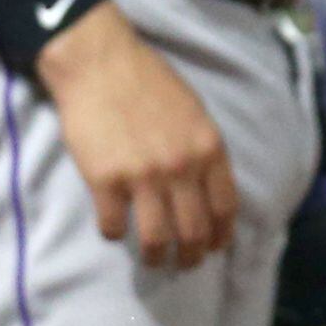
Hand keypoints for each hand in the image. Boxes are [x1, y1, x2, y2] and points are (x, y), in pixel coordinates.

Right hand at [37, 0, 237, 272]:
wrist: (100, 62)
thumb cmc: (149, 81)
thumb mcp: (193, 111)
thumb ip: (203, 151)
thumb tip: (208, 192)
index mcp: (207, 148)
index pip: (225, 208)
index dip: (220, 236)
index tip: (213, 248)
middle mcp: (181, 167)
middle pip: (193, 233)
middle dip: (190, 257)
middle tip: (182, 263)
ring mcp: (142, 177)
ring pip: (155, 241)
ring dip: (154, 257)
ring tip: (151, 258)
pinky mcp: (105, 182)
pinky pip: (113, 227)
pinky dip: (113, 233)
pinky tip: (113, 225)